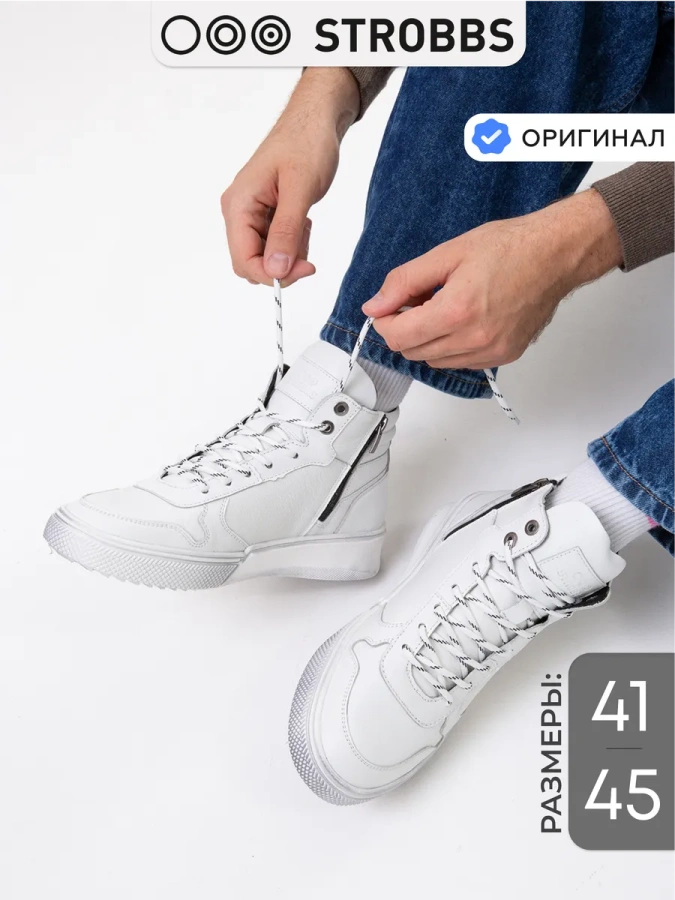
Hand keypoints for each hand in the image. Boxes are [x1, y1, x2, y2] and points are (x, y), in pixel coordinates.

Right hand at [221, 68, 358, 286]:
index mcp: (238, 205)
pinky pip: (274, 244)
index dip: (273, 274)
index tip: (305, 269)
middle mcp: (238, 212)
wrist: (315, 121)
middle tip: (308, 251)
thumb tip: (276, 270)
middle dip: (281, 266)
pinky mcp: (263, 214)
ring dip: (289, 252)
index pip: (244, 261)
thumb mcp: (300, 190)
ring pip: (265, 256)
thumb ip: (286, 232)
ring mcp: (250, 214)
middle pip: (251, 263)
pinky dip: (292, 242)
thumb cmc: (306, 144)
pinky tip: (303, 220)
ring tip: (305, 223)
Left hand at [363, 190, 622, 369]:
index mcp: (456, 311)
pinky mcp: (504, 356)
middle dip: (406, 329)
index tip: (389, 307)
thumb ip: (404, 282)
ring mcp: (491, 351)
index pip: (398, 337)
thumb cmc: (510, 247)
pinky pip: (461, 362)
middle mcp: (474, 338)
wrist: (556, 255)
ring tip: (445, 308)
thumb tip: (374, 306)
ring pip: (435, 361)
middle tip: (419, 301)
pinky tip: (464, 320)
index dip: (385, 322)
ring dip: (428, 340)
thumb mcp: (447, 254)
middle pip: (413, 352)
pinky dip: (452, 347)